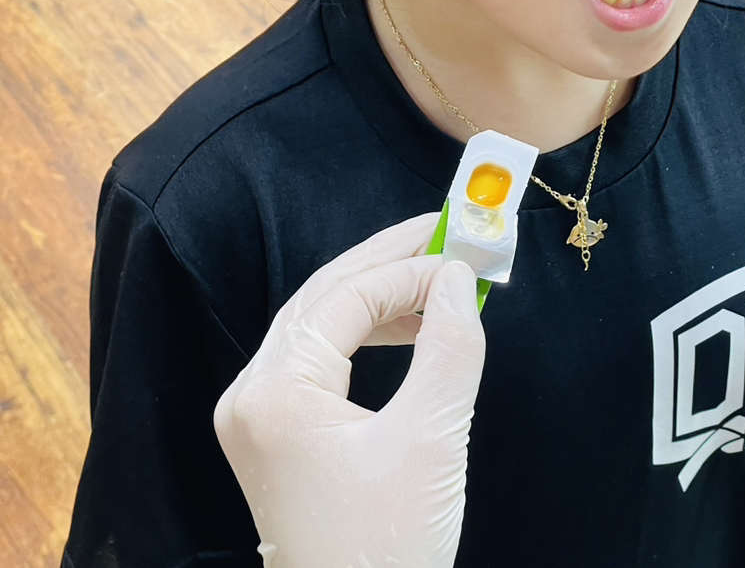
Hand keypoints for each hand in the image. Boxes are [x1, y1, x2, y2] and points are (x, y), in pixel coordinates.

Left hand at [215, 215, 484, 567]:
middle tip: (447, 235)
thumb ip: (449, 348)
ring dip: (380, 298)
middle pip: (323, 298)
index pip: (344, 298)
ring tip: (439, 284)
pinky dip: (366, 335)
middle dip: (388, 264)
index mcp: (272, 393)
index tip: (466, 254)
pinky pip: (320, 360)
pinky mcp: (278, 438)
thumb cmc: (387, 551)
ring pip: (321, 325)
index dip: (408, 269)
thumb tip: (458, 277)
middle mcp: (252, 395)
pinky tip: (410, 331)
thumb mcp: (431, 442)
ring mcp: (259, 418)